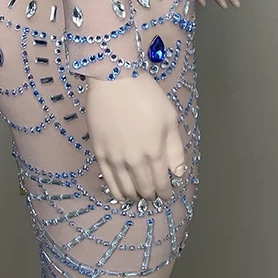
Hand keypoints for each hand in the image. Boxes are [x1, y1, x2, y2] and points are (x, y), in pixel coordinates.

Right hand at [84, 73, 186, 202]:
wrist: (114, 80)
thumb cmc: (145, 94)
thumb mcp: (169, 117)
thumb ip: (174, 148)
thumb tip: (177, 173)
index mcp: (155, 152)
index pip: (161, 182)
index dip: (165, 192)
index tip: (166, 194)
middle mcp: (135, 160)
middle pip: (144, 187)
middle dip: (151, 194)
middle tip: (153, 195)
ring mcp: (115, 158)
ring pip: (125, 188)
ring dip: (134, 195)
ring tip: (138, 196)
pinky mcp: (99, 152)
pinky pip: (107, 179)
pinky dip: (115, 191)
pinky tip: (120, 195)